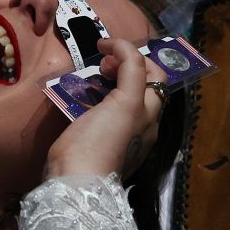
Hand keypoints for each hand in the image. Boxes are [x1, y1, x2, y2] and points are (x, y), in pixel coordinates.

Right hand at [44, 39, 166, 178]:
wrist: (75, 181)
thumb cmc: (102, 141)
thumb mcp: (126, 102)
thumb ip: (132, 71)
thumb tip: (120, 48)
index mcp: (151, 116)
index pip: (154, 75)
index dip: (134, 54)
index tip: (105, 47)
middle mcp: (143, 126)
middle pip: (141, 86)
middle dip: (125, 66)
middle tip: (101, 62)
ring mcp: (122, 136)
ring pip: (124, 99)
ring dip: (112, 81)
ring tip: (93, 76)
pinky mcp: (101, 144)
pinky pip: (106, 114)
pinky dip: (99, 99)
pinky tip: (84, 98)